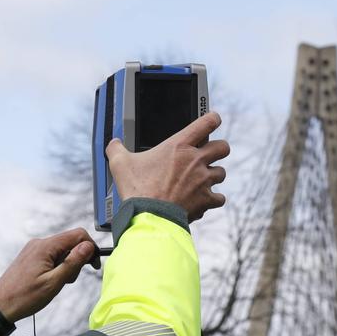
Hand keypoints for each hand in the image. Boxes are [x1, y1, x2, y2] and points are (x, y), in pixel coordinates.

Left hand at [0, 229, 97, 334]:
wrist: (0, 305)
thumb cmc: (24, 297)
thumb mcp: (54, 282)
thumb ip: (73, 262)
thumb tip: (88, 246)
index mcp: (45, 247)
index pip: (77, 235)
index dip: (90, 247)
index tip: (93, 265)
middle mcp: (39, 243)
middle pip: (70, 242)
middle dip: (77, 259)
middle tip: (69, 280)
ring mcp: (34, 249)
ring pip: (61, 250)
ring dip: (67, 265)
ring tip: (57, 283)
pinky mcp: (31, 256)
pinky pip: (51, 255)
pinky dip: (57, 266)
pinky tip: (50, 281)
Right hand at [106, 111, 229, 221]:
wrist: (149, 216)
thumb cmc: (137, 189)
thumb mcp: (120, 164)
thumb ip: (116, 149)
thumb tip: (113, 144)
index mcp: (179, 145)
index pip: (207, 123)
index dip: (213, 119)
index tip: (213, 120)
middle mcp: (195, 160)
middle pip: (223, 147)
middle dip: (218, 149)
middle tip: (209, 154)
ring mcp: (204, 180)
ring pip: (221, 172)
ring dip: (214, 175)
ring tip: (203, 180)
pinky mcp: (206, 200)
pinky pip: (219, 197)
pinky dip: (213, 199)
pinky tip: (205, 200)